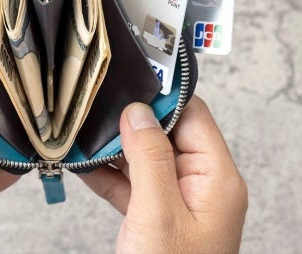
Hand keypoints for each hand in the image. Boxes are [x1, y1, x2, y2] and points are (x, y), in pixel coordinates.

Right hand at [79, 96, 247, 253]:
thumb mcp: (157, 213)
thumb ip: (149, 158)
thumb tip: (137, 113)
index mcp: (216, 178)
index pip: (193, 116)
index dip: (161, 99)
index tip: (129, 87)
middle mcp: (201, 184)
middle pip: (167, 135)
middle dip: (131, 124)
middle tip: (98, 112)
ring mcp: (179, 200)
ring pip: (146, 158)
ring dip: (116, 149)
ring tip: (85, 137)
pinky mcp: (158, 215)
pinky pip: (134, 183)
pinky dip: (111, 174)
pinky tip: (86, 166)